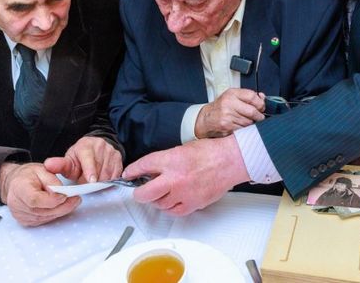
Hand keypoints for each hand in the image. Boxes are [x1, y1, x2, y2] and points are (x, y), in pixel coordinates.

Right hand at [0, 162, 80, 226]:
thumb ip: (52, 181)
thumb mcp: (42, 169)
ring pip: (45, 217)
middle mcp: (17, 204)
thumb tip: (61, 193)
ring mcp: (20, 215)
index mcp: (19, 188)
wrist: (16, 183)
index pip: (35, 199)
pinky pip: (43, 220)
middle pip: (42, 211)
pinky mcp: (24, 221)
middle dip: (62, 206)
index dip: (52, 200)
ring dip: (60, 211)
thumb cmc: (28, 175)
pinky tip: (60, 207)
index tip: (65, 195)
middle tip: (76, 200)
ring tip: (72, 202)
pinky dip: (54, 214)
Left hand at [43, 136, 122, 182]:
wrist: (95, 148)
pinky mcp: (119, 158)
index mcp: (86, 145)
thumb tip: (48, 165)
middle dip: (92, 181)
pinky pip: (116, 174)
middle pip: (99, 169)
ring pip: (108, 173)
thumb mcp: (68, 161)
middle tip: (85, 182)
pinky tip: (102, 179)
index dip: (90, 169)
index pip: (88, 158)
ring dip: (101, 182)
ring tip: (92, 180)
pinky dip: (109, 181)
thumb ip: (59, 165)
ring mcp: (111, 152)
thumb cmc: (80, 157)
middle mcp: (100, 146)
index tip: (91, 180)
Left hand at [123, 136, 249, 215]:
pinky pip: (174, 211)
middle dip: (139, 193)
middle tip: (140, 191)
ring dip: (158, 199)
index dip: (132, 171)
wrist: (230, 160)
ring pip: (159, 204)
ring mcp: (183, 193)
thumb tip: (152, 169)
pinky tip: (173, 200)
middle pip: (144, 194)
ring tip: (163, 192)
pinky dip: (171, 207)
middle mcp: (174, 178)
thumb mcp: (183, 148)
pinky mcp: (193, 204)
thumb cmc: (210, 152)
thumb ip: (166, 160)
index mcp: (171, 160)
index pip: (143, 166)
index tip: (129, 174)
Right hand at [195, 88, 264, 138]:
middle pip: (252, 111)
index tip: (262, 107)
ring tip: (246, 121)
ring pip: (249, 122)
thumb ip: (248, 96)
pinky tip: (240, 126)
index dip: (260, 103)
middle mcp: (229, 104)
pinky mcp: (227, 127)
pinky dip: (245, 129)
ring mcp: (227, 116)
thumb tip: (262, 98)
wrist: (206, 119)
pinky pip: (243, 129)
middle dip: (259, 116)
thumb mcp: (233, 96)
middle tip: (260, 117)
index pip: (252, 96)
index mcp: (232, 94)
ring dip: (251, 123)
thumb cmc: (221, 107)